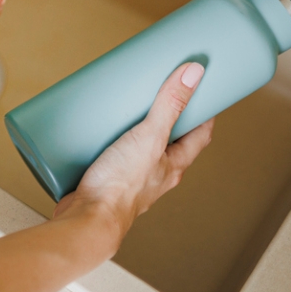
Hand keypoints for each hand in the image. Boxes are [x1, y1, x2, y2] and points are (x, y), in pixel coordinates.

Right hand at [53, 62, 214, 242]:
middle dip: (166, 117)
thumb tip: (192, 74)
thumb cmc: (121, 187)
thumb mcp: (149, 137)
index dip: (203, 113)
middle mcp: (157, 172)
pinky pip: (114, 155)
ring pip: (141, 148)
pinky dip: (110, 141)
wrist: (87, 217)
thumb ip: (168, 105)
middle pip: (170, 140)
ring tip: (124, 107)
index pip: (199, 135)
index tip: (201, 92)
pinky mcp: (108, 178)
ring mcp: (132, 177)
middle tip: (158, 92)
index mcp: (174, 165)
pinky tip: (96, 131)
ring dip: (136, 129)